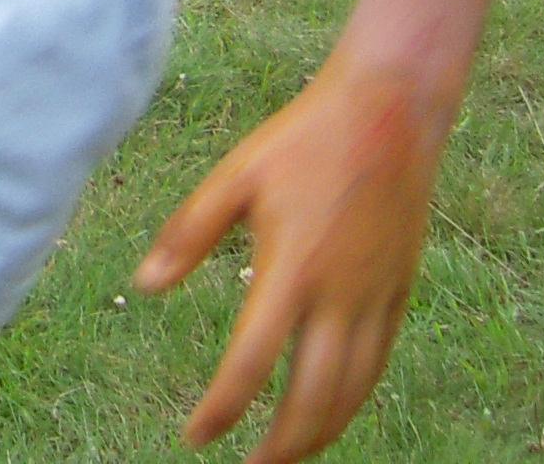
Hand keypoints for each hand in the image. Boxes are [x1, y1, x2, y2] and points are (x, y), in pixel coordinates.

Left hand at [134, 54, 448, 463]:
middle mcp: (339, 294)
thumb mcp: (236, 174)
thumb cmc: (302, 140)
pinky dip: (353, 399)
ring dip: (320, 433)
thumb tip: (145, 285)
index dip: (223, 407)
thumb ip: (189, 231)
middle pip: (313, 396)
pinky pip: (377, 364)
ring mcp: (375, 297)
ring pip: (353, 391)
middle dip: (282, 445)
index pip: (252, 360)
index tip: (196, 434)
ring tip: (287, 454)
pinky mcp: (399, 292)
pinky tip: (330, 410)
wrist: (388, 114)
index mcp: (291, 267)